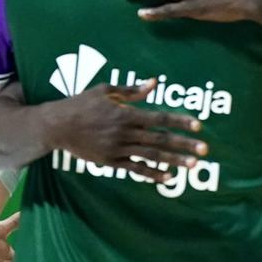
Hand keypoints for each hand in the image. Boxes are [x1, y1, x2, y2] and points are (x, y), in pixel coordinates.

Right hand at [42, 77, 206, 182]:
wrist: (57, 125)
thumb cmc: (81, 103)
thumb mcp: (106, 90)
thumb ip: (132, 90)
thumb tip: (154, 83)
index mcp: (125, 113)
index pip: (159, 118)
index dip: (179, 122)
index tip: (198, 126)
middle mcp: (124, 132)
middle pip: (160, 139)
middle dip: (184, 144)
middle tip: (204, 150)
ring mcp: (117, 149)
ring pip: (151, 156)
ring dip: (173, 161)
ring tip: (192, 166)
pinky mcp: (110, 161)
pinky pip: (135, 168)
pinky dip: (152, 173)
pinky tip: (168, 178)